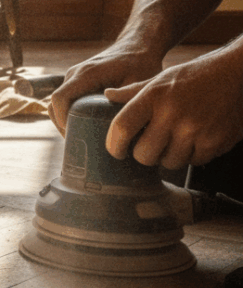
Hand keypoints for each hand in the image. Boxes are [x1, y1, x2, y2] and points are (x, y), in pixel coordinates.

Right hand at [50, 45, 163, 135]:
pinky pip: (63, 100)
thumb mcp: (138, 84)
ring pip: (56, 103)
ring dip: (63, 120)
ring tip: (80, 136)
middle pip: (54, 104)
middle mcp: (74, 74)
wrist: (137, 45)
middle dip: (62, 125)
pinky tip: (82, 125)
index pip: (60, 99)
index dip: (61, 120)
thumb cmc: (140, 63)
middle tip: (78, 142)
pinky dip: (67, 114)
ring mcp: (73, 77)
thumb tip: (122, 132)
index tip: (73, 135)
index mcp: (86, 75)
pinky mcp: (76, 81)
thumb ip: (127, 104)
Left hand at [104, 52, 242, 169]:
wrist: (237, 74)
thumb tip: (107, 95)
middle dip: (144, 154)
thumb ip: (133, 92)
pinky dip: (193, 155)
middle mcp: (172, 113)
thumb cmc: (194, 77)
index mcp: (154, 96)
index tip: (117, 151)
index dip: (114, 145)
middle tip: (151, 145)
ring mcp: (195, 129)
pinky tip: (196, 139)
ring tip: (176, 140)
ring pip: (169, 163)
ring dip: (169, 156)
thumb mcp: (161, 79)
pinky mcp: (215, 141)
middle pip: (144, 155)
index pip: (122, 128)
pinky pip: (193, 162)